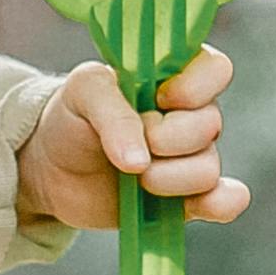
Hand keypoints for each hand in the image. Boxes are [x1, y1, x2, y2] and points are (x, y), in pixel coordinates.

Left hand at [25, 45, 246, 229]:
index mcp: (175, 75)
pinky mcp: (186, 198)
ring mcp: (191, 158)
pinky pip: (223, 202)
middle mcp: (192, 115)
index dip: (195, 87)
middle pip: (210, 125)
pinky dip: (221, 204)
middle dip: (165, 139)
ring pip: (207, 168)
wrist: (52, 166)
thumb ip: (113, 113)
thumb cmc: (73, 115)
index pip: (215, 70)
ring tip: (133, 177)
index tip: (159, 99)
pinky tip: (210, 204)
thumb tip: (140, 162)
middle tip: (127, 145)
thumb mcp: (83, 93)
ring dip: (167, 178)